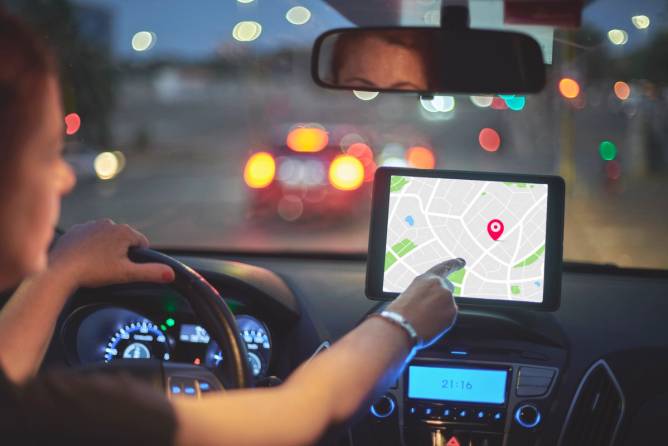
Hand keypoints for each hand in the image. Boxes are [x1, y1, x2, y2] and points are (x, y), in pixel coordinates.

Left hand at [49, 219, 174, 288]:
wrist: (59, 270)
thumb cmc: (93, 271)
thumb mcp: (127, 274)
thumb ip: (151, 272)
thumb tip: (170, 273)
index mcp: (123, 231)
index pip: (142, 243)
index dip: (138, 257)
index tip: (127, 268)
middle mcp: (108, 223)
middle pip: (124, 239)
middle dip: (121, 252)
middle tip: (111, 269)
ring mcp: (90, 225)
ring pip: (107, 238)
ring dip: (106, 249)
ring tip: (96, 265)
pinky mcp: (75, 230)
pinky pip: (89, 238)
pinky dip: (89, 247)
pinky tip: (84, 259)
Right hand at [386, 258, 464, 347]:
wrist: (401, 326)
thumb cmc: (400, 313)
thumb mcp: (411, 295)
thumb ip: (426, 293)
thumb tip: (433, 301)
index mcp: (427, 278)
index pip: (444, 268)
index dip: (454, 264)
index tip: (462, 262)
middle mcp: (440, 285)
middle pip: (447, 291)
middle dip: (441, 299)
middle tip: (427, 311)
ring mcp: (448, 298)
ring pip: (447, 306)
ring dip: (440, 312)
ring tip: (424, 319)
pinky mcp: (453, 312)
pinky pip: (449, 316)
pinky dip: (443, 321)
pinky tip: (430, 324)